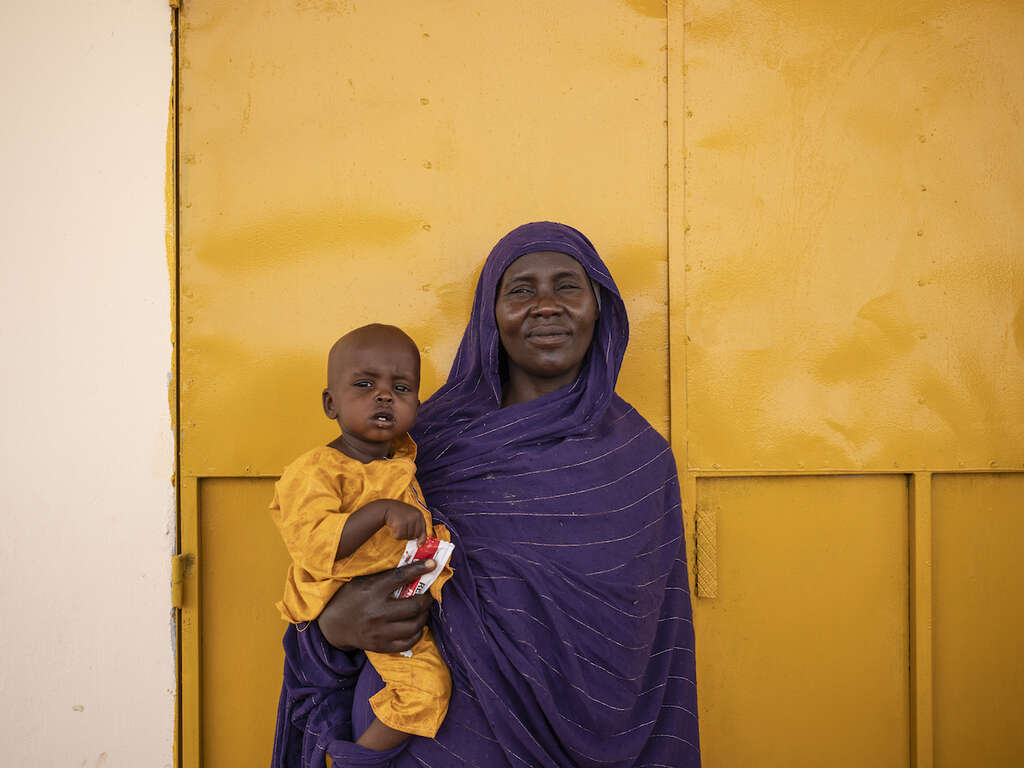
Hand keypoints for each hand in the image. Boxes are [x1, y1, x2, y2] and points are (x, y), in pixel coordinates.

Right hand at [317, 560, 435, 652]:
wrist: (333, 625)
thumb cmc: (350, 597)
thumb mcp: (363, 582)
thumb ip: (385, 577)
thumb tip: (413, 568)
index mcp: (373, 590)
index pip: (401, 577)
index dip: (419, 569)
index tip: (432, 564)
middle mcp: (378, 611)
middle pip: (414, 606)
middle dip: (426, 599)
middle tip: (427, 596)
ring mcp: (380, 631)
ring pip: (414, 625)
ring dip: (424, 616)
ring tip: (422, 610)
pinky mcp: (381, 646)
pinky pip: (408, 642)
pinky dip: (417, 633)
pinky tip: (415, 626)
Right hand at [383, 500, 426, 543]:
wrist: (387, 508)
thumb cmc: (400, 514)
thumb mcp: (411, 517)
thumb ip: (418, 528)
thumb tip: (420, 545)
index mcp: (419, 514)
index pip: (422, 530)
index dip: (421, 538)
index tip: (418, 544)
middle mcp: (415, 517)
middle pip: (415, 535)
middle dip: (409, 535)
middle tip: (403, 529)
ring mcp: (407, 520)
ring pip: (407, 536)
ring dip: (402, 534)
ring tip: (398, 525)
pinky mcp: (399, 524)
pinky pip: (399, 536)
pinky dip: (396, 535)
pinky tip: (394, 527)